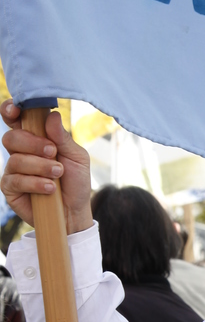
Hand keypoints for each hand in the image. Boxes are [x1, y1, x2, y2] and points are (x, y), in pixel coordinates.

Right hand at [1, 102, 93, 232]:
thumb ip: (63, 138)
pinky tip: (50, 188)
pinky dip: (35, 183)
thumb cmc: (75, 182)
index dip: (11, 111)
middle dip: (33, 144)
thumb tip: (52, 115)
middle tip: (53, 152)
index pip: (16, 119)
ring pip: (15, 159)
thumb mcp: (77, 157)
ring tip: (57, 174)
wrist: (75, 212)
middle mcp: (20, 152)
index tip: (16, 109)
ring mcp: (13, 170)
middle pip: (12, 138)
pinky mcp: (10, 189)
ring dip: (40, 166)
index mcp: (35, 138)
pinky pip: (15, 180)